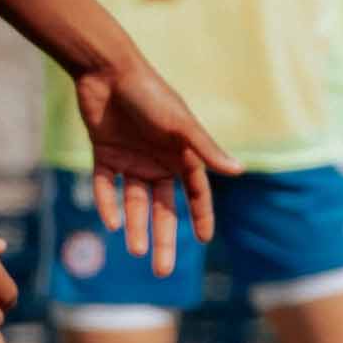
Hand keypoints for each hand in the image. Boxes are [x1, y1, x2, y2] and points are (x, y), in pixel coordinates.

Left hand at [71, 55, 227, 271]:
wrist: (107, 72)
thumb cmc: (150, 94)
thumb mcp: (180, 124)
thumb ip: (205, 149)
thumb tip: (237, 171)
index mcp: (181, 154)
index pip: (196, 193)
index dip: (201, 216)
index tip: (204, 241)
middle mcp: (159, 161)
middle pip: (163, 208)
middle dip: (163, 238)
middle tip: (162, 270)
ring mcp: (132, 159)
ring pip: (135, 202)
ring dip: (135, 226)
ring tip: (134, 251)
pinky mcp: (105, 154)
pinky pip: (106, 186)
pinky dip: (107, 203)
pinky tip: (111, 222)